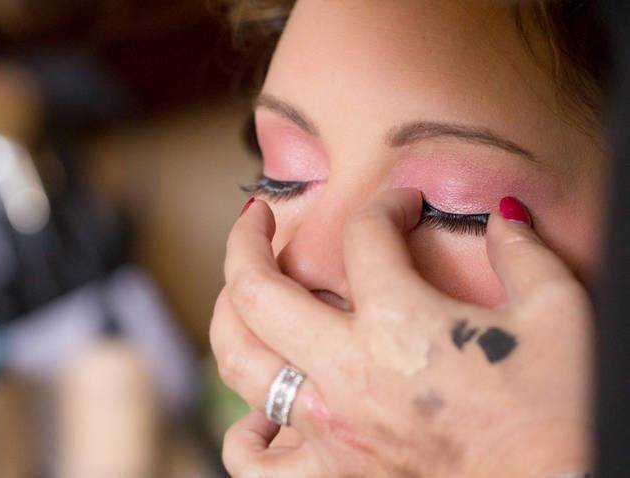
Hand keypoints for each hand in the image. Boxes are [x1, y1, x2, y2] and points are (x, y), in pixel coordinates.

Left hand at [210, 189, 593, 476]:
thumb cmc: (563, 413)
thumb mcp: (559, 314)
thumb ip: (522, 251)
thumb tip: (503, 214)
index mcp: (400, 324)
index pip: (364, 235)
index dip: (385, 203)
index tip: (401, 205)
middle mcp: (348, 373)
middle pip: (256, 289)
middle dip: (245, 240)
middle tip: (255, 218)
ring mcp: (330, 430)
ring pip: (238, 363)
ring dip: (227, 317)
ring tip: (239, 296)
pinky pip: (254, 463)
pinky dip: (246, 435)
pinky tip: (262, 414)